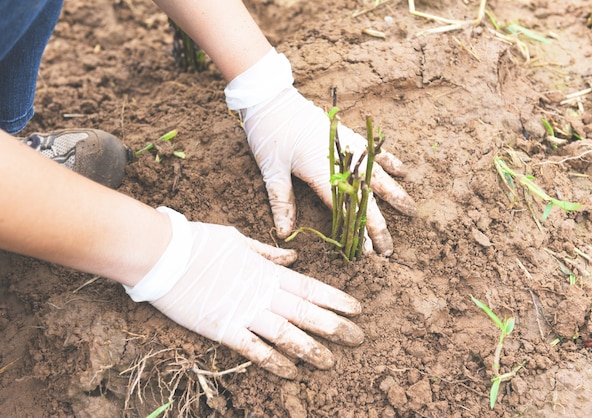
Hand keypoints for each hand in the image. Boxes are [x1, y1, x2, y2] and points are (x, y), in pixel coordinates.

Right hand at [125, 207, 363, 378]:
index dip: (336, 299)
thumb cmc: (199, 241)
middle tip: (358, 338)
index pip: (310, 287)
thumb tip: (292, 256)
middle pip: (306, 313)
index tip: (357, 309)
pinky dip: (274, 362)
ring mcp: (243, 312)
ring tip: (331, 362)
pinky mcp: (221, 328)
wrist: (163, 253)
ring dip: (311, 349)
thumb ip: (267, 252)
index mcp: (267, 271)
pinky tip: (291, 373)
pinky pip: (253, 349)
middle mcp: (261, 293)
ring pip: (286, 334)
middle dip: (335, 327)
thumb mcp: (238, 239)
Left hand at [242, 86, 416, 255]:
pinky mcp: (347, 136)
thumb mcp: (271, 170)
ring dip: (395, 194)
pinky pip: (375, 152)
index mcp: (322, 171)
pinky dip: (390, 161)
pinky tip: (402, 172)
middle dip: (379, 226)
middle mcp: (341, 160)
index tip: (366, 253)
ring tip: (410, 210)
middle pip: (366, 198)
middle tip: (389, 250)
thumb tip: (284, 232)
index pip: (344, 210)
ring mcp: (348, 146)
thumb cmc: (269, 133)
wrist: (271, 96)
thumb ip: (281, 201)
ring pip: (377, 175)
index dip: (356, 232)